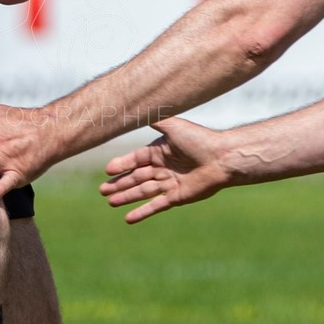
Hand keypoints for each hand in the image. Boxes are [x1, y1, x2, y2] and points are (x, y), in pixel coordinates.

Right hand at [98, 117, 231, 223]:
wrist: (222, 158)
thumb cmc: (198, 139)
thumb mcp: (173, 124)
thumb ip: (154, 118)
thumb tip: (135, 105)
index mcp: (160, 151)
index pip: (135, 159)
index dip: (122, 164)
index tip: (108, 169)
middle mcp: (163, 167)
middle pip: (136, 177)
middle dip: (119, 184)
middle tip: (102, 190)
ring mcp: (169, 183)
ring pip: (143, 192)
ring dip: (126, 197)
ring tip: (110, 202)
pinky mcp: (177, 197)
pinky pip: (156, 205)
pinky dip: (142, 212)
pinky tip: (128, 218)